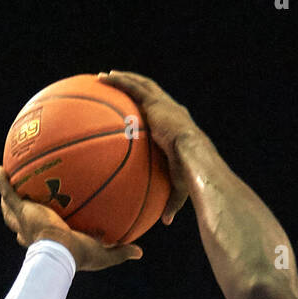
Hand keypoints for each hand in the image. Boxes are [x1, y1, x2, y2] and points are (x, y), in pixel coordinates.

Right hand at [0, 166, 141, 270]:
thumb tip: (139, 252)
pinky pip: (9, 192)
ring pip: (9, 209)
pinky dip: (3, 181)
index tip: (45, 226)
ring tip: (7, 184)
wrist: (60, 250)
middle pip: (19, 224)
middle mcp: (31, 232)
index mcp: (47, 242)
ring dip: (6, 199)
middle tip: (20, 205)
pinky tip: (1, 168)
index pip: (40, 238)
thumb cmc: (78, 255)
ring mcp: (24, 220)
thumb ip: (119, 251)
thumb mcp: (103, 254)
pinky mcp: (21, 209)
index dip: (40, 233)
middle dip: (17, 216)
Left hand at [96, 71, 198, 225]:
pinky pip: (132, 87)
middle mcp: (171, 110)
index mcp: (177, 126)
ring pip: (140, 85)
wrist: (193, 156)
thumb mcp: (178, 189)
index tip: (139, 109)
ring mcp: (163, 104)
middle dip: (135, 88)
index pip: (162, 115)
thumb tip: (164, 221)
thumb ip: (169, 201)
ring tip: (105, 77)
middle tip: (118, 86)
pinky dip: (118, 81)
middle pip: (150, 94)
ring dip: (123, 79)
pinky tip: (103, 78)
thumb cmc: (190, 175)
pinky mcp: (155, 102)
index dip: (150, 109)